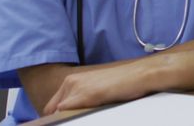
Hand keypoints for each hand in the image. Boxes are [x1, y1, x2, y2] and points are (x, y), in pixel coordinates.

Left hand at [44, 62, 160, 114]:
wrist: (141, 75)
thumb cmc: (124, 84)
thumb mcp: (97, 90)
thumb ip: (81, 99)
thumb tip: (69, 113)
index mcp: (73, 80)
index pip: (53, 106)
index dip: (57, 116)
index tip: (66, 119)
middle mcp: (72, 81)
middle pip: (52, 110)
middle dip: (60, 117)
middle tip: (75, 118)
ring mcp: (78, 87)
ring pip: (58, 111)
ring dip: (66, 117)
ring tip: (85, 115)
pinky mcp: (87, 94)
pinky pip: (66, 111)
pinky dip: (69, 118)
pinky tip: (83, 118)